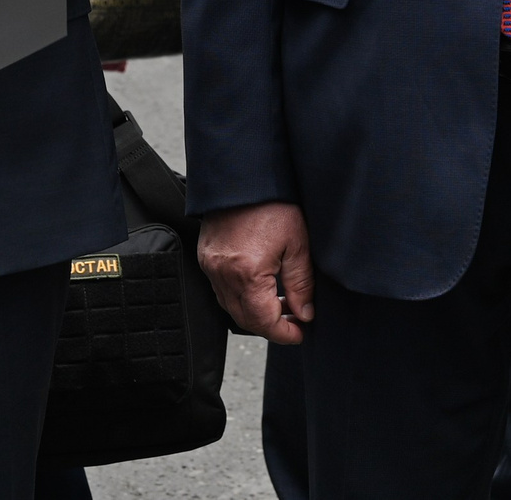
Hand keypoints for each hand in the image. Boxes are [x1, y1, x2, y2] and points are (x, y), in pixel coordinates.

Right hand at [197, 202, 312, 342]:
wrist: (244, 177)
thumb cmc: (272, 204)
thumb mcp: (297, 244)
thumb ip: (301, 284)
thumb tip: (304, 313)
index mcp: (247, 273)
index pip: (264, 321)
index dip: (284, 333)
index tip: (300, 333)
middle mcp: (223, 273)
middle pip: (245, 319)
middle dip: (270, 326)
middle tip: (294, 321)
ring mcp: (210, 265)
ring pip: (230, 307)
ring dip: (255, 313)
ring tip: (280, 303)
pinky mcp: (206, 257)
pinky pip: (221, 289)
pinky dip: (240, 297)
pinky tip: (260, 288)